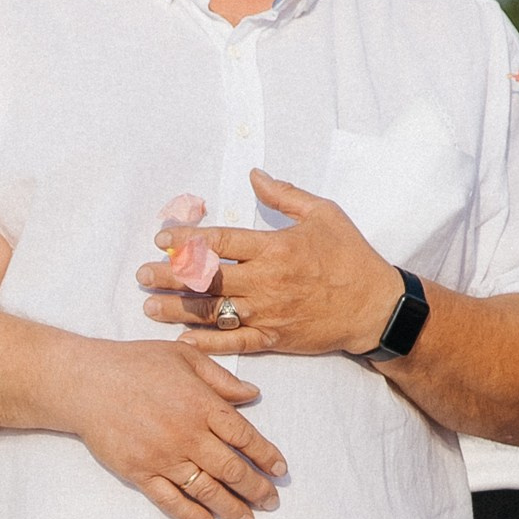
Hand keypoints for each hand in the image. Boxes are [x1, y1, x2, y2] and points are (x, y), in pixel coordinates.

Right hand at [72, 338, 286, 518]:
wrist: (86, 383)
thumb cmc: (134, 364)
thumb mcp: (184, 356)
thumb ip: (220, 378)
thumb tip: (252, 394)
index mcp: (202, 405)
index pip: (245, 437)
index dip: (267, 456)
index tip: (280, 470)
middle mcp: (188, 435)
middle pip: (232, 470)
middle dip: (257, 489)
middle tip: (271, 502)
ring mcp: (164, 457)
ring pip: (207, 490)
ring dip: (232, 509)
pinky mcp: (140, 473)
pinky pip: (171, 500)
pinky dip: (191, 515)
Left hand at [137, 171, 403, 358]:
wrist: (376, 307)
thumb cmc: (351, 256)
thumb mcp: (323, 214)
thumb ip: (284, 195)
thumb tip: (253, 174)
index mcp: (275, 247)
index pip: (220, 241)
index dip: (186, 239)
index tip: (162, 239)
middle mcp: (267, 281)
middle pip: (207, 278)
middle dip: (170, 276)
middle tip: (142, 274)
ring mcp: (268, 313)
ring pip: (213, 312)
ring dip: (178, 310)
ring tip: (149, 307)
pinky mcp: (274, 339)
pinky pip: (234, 343)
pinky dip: (206, 344)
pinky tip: (181, 341)